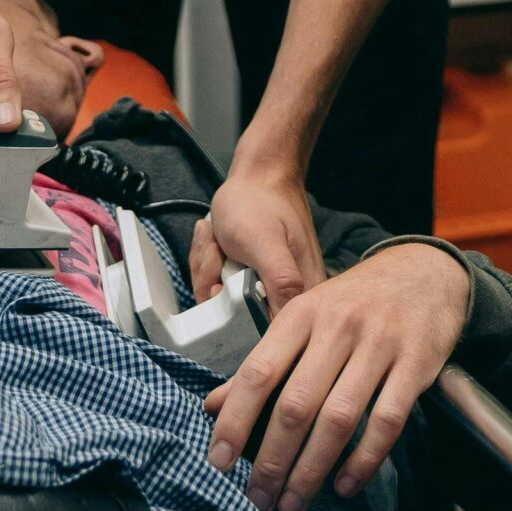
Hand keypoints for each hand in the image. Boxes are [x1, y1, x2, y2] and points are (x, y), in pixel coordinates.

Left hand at [192, 163, 326, 315]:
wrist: (256, 175)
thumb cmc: (261, 202)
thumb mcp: (266, 243)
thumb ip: (282, 282)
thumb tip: (284, 328)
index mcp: (301, 294)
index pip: (265, 335)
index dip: (235, 313)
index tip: (231, 278)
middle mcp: (284, 296)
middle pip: (232, 319)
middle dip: (216, 283)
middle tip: (225, 252)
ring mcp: (261, 288)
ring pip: (219, 302)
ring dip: (211, 268)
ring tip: (223, 241)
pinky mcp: (245, 280)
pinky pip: (215, 287)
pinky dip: (210, 263)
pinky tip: (219, 242)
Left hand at [203, 244, 470, 510]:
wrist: (425, 272)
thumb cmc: (355, 302)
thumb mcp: (306, 317)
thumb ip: (264, 362)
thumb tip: (213, 406)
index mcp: (302, 314)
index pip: (259, 372)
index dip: (236, 420)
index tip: (219, 461)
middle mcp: (338, 326)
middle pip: (297, 404)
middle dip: (272, 461)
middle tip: (260, 498)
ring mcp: (380, 344)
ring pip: (338, 419)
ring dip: (311, 470)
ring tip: (293, 503)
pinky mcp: (416, 363)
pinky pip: (387, 421)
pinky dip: (364, 461)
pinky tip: (345, 485)